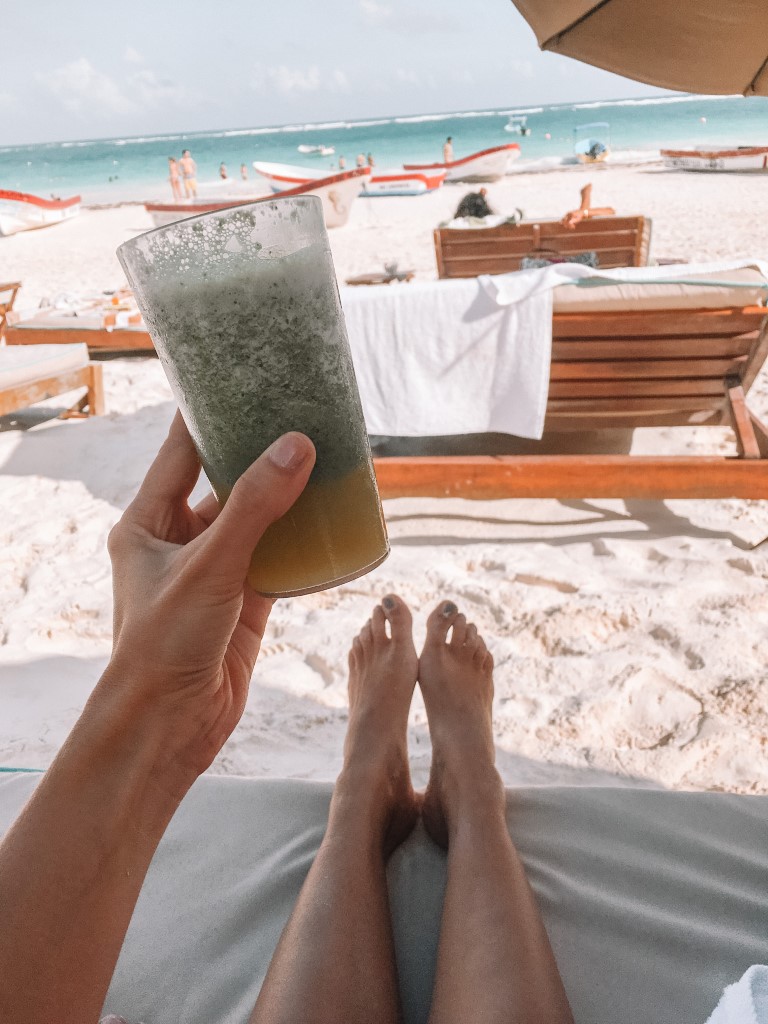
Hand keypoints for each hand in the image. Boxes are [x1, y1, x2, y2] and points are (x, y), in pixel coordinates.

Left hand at [101, 411, 314, 782]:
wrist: (172, 725)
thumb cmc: (164, 643)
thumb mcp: (208, 566)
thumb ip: (254, 507)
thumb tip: (296, 446)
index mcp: (148, 521)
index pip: (181, 451)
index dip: (211, 414)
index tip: (246, 380)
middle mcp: (180, 538)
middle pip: (225, 480)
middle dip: (260, 450)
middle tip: (299, 413)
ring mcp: (216, 568)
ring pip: (257, 517)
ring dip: (287, 493)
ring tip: (324, 454)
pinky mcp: (246, 598)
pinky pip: (279, 554)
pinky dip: (303, 537)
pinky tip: (330, 513)